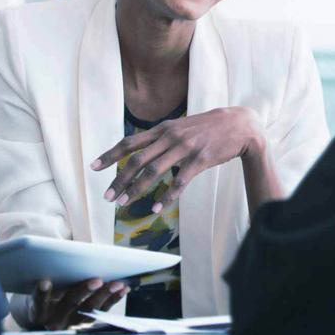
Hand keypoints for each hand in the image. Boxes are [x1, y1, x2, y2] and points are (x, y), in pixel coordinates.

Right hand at [29, 277, 129, 329]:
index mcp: (38, 312)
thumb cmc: (47, 292)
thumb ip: (52, 277)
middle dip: (83, 291)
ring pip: (88, 311)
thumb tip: (69, 256)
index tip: (45, 282)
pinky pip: (101, 312)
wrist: (48, 315)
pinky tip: (123, 288)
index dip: (42, 294)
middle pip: (68, 305)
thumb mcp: (44, 288)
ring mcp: (71, 325)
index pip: (38, 304)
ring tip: (117, 283)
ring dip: (104, 295)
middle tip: (97, 280)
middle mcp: (54, 322)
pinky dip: (113, 300)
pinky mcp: (86, 325)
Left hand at [91, 106, 266, 211]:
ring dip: (136, 189)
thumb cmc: (209, 127)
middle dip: (119, 179)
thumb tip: (141, 149)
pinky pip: (179, 181)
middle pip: (137, 160)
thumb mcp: (182, 126)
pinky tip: (157, 209)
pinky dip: (166, 197)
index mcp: (164, 128)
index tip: (93, 167)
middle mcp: (171, 137)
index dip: (110, 155)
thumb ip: (162, 137)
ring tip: (124, 204)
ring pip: (154, 171)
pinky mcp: (200, 160)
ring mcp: (185, 148)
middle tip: (108, 196)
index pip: (130, 142)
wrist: (241, 126)